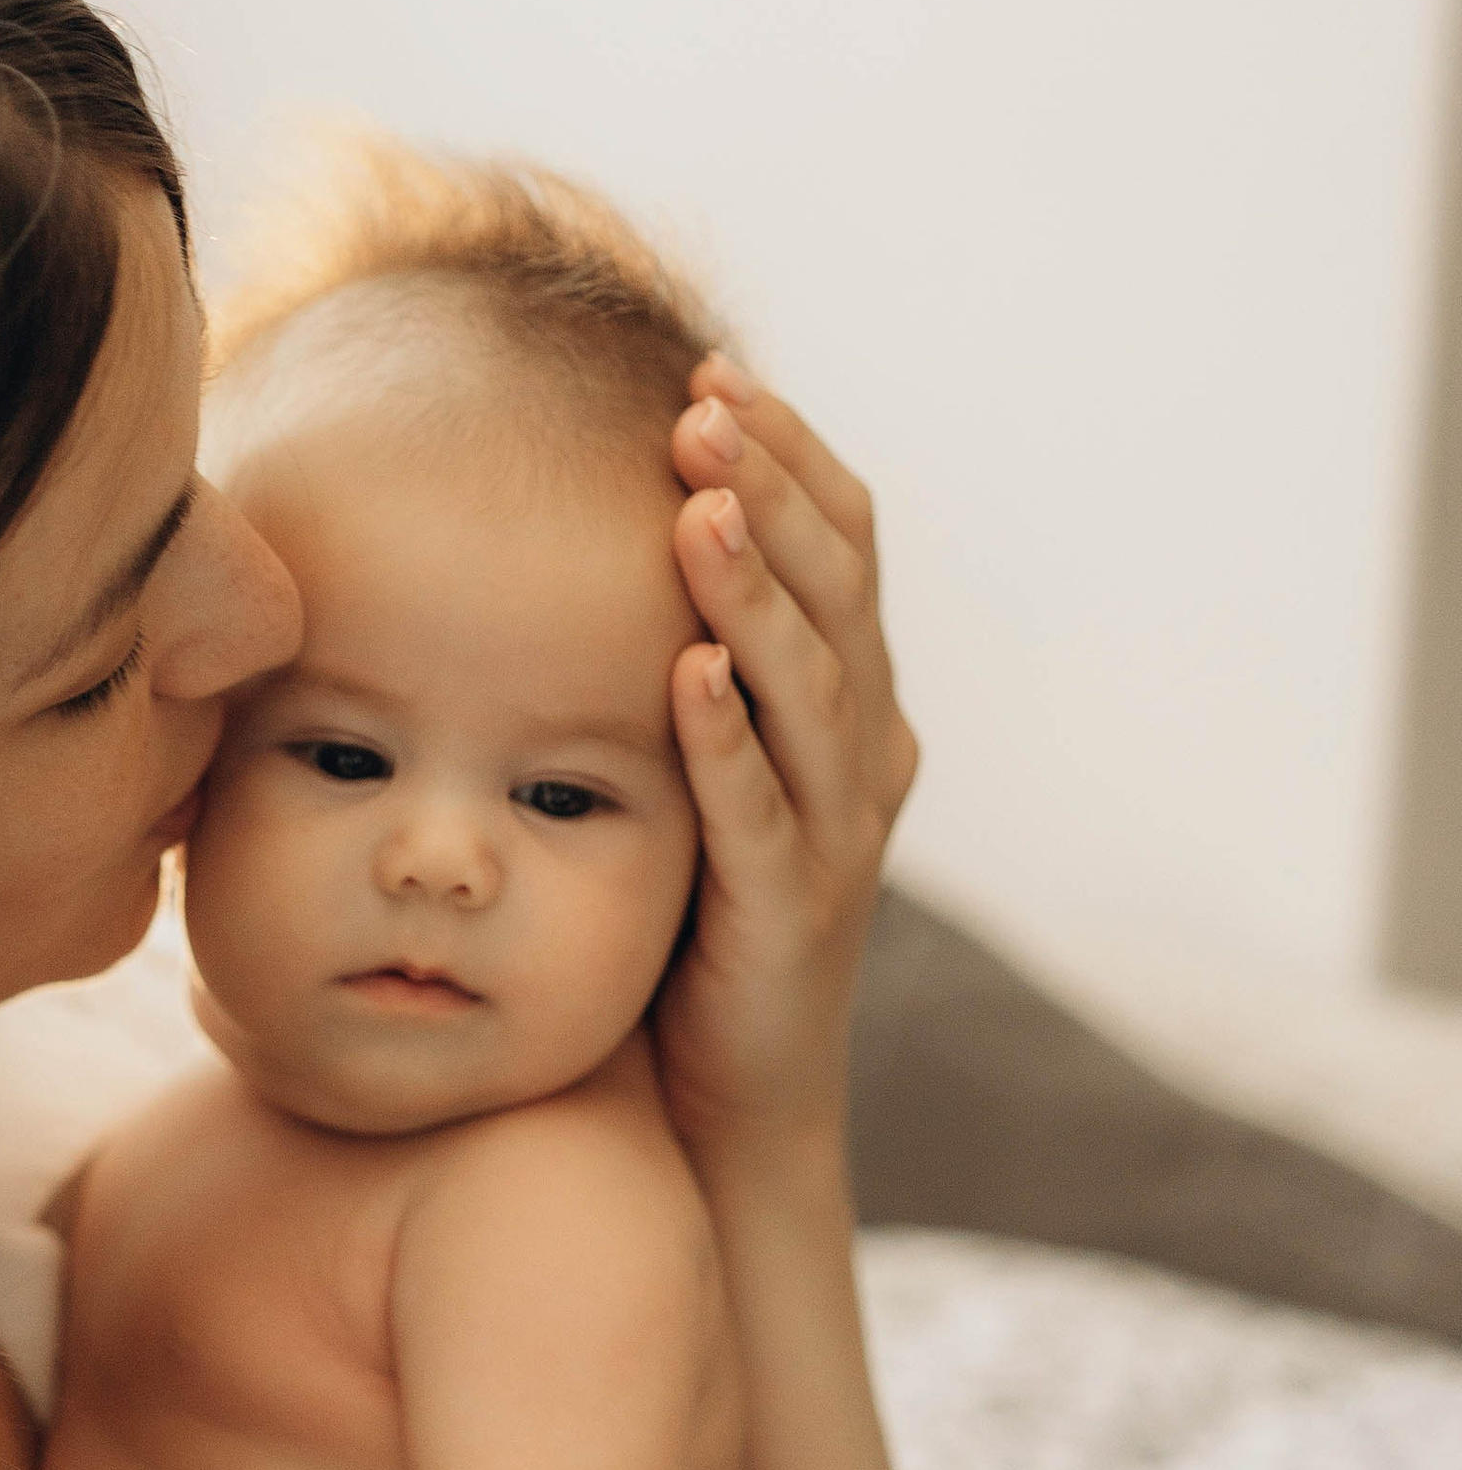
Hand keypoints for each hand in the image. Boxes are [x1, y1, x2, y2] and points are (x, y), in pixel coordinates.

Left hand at [655, 360, 918, 1162]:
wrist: (726, 1096)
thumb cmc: (691, 912)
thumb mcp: (693, 759)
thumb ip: (681, 655)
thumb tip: (602, 525)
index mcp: (853, 701)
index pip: (845, 545)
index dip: (788, 456)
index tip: (709, 374)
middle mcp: (867, 752)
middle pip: (841, 591)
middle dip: (772, 490)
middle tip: (702, 407)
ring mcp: (837, 835)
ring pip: (812, 688)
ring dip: (754, 593)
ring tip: (700, 506)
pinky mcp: (791, 915)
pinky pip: (761, 815)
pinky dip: (730, 740)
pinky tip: (686, 675)